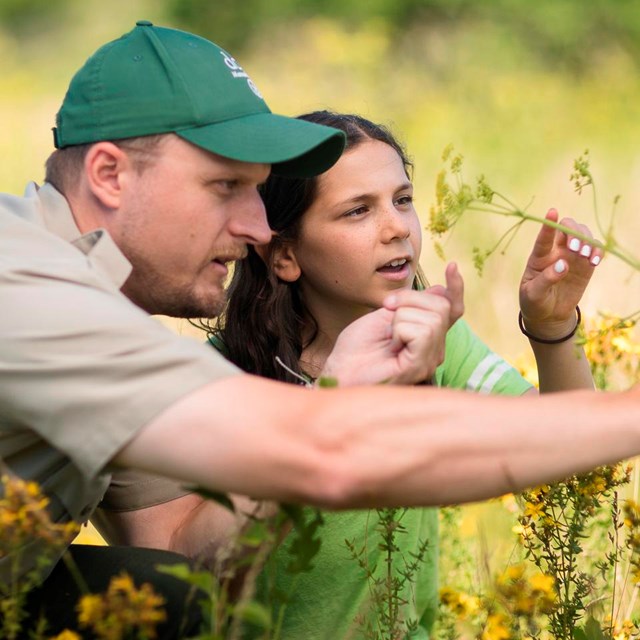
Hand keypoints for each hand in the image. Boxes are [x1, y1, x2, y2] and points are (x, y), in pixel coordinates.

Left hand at [321, 263, 463, 385]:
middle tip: (386, 310)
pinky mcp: (420, 366)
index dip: (456, 288)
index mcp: (427, 336)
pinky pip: (423, 332)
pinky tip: (391, 346)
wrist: (339, 369)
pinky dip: (400, 330)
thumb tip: (440, 289)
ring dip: (400, 318)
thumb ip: (412, 305)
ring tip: (388, 337)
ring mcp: (429, 359)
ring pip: (433, 317)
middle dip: (409, 299)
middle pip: (441, 306)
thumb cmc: (357, 347)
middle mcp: (434, 350)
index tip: (452, 266)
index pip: (452, 309)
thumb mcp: (385, 315)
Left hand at [519, 209, 601, 339]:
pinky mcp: (585, 265)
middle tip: (574, 248)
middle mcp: (556, 252)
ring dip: (586, 241)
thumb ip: (546, 279)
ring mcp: (571, 257)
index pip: (543, 238)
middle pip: (567, 228)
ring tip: (585, 256)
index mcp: (538, 257)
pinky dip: (597, 252)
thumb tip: (563, 265)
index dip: (548, 225)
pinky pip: (595, 251)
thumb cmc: (535, 302)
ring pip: (583, 235)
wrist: (548, 315)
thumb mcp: (533, 294)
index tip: (552, 212)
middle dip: (573, 232)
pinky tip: (594, 261)